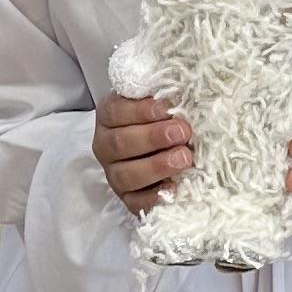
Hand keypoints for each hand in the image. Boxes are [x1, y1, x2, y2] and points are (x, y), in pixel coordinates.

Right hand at [94, 92, 191, 213]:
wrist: (165, 149)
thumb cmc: (163, 119)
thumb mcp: (160, 102)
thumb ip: (165, 96)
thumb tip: (186, 88)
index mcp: (109, 116)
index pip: (115, 112)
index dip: (141, 111)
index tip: (167, 108)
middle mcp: (106, 146)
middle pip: (119, 143)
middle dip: (153, 137)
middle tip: (183, 132)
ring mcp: (114, 174)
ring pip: (125, 175)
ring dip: (156, 166)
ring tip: (184, 158)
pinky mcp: (128, 198)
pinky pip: (135, 202)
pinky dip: (154, 197)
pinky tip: (174, 187)